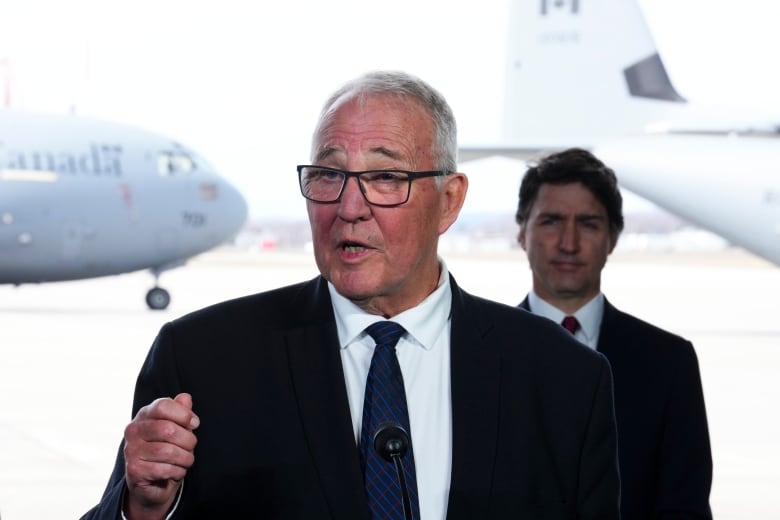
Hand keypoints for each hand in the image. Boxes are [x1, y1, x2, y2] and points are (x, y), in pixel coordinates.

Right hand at [123, 393, 199, 518]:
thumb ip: (180, 412)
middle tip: (191, 447)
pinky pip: (164, 469)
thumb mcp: (177, 428)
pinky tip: (177, 471)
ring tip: (186, 460)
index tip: (194, 424)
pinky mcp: (134, 470)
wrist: (152, 483)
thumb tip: (185, 398)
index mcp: (144, 415)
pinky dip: (177, 471)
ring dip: (185, 458)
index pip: (163, 406)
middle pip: (168, 429)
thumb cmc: (167, 449)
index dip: (184, 414)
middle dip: (188, 440)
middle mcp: (133, 430)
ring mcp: (131, 450)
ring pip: (168, 451)